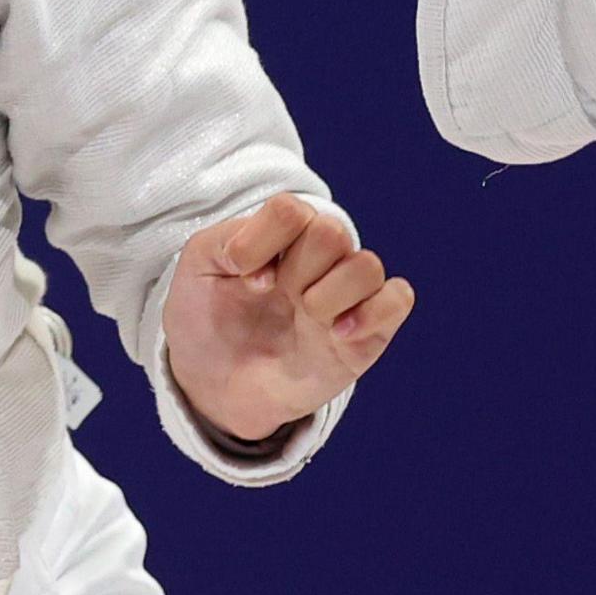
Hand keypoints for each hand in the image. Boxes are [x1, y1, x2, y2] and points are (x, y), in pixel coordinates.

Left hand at [164, 194, 411, 443]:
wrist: (215, 384)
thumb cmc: (206, 319)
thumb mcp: (197, 271)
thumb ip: (224, 242)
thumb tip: (268, 263)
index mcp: (280, 237)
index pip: (291, 210)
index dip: (263, 240)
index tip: (240, 272)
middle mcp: (317, 260)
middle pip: (331, 232)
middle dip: (298, 267)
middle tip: (276, 296)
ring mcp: (344, 296)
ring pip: (367, 266)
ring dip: (331, 293)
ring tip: (306, 316)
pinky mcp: (367, 333)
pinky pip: (398, 300)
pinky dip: (373, 312)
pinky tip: (337, 334)